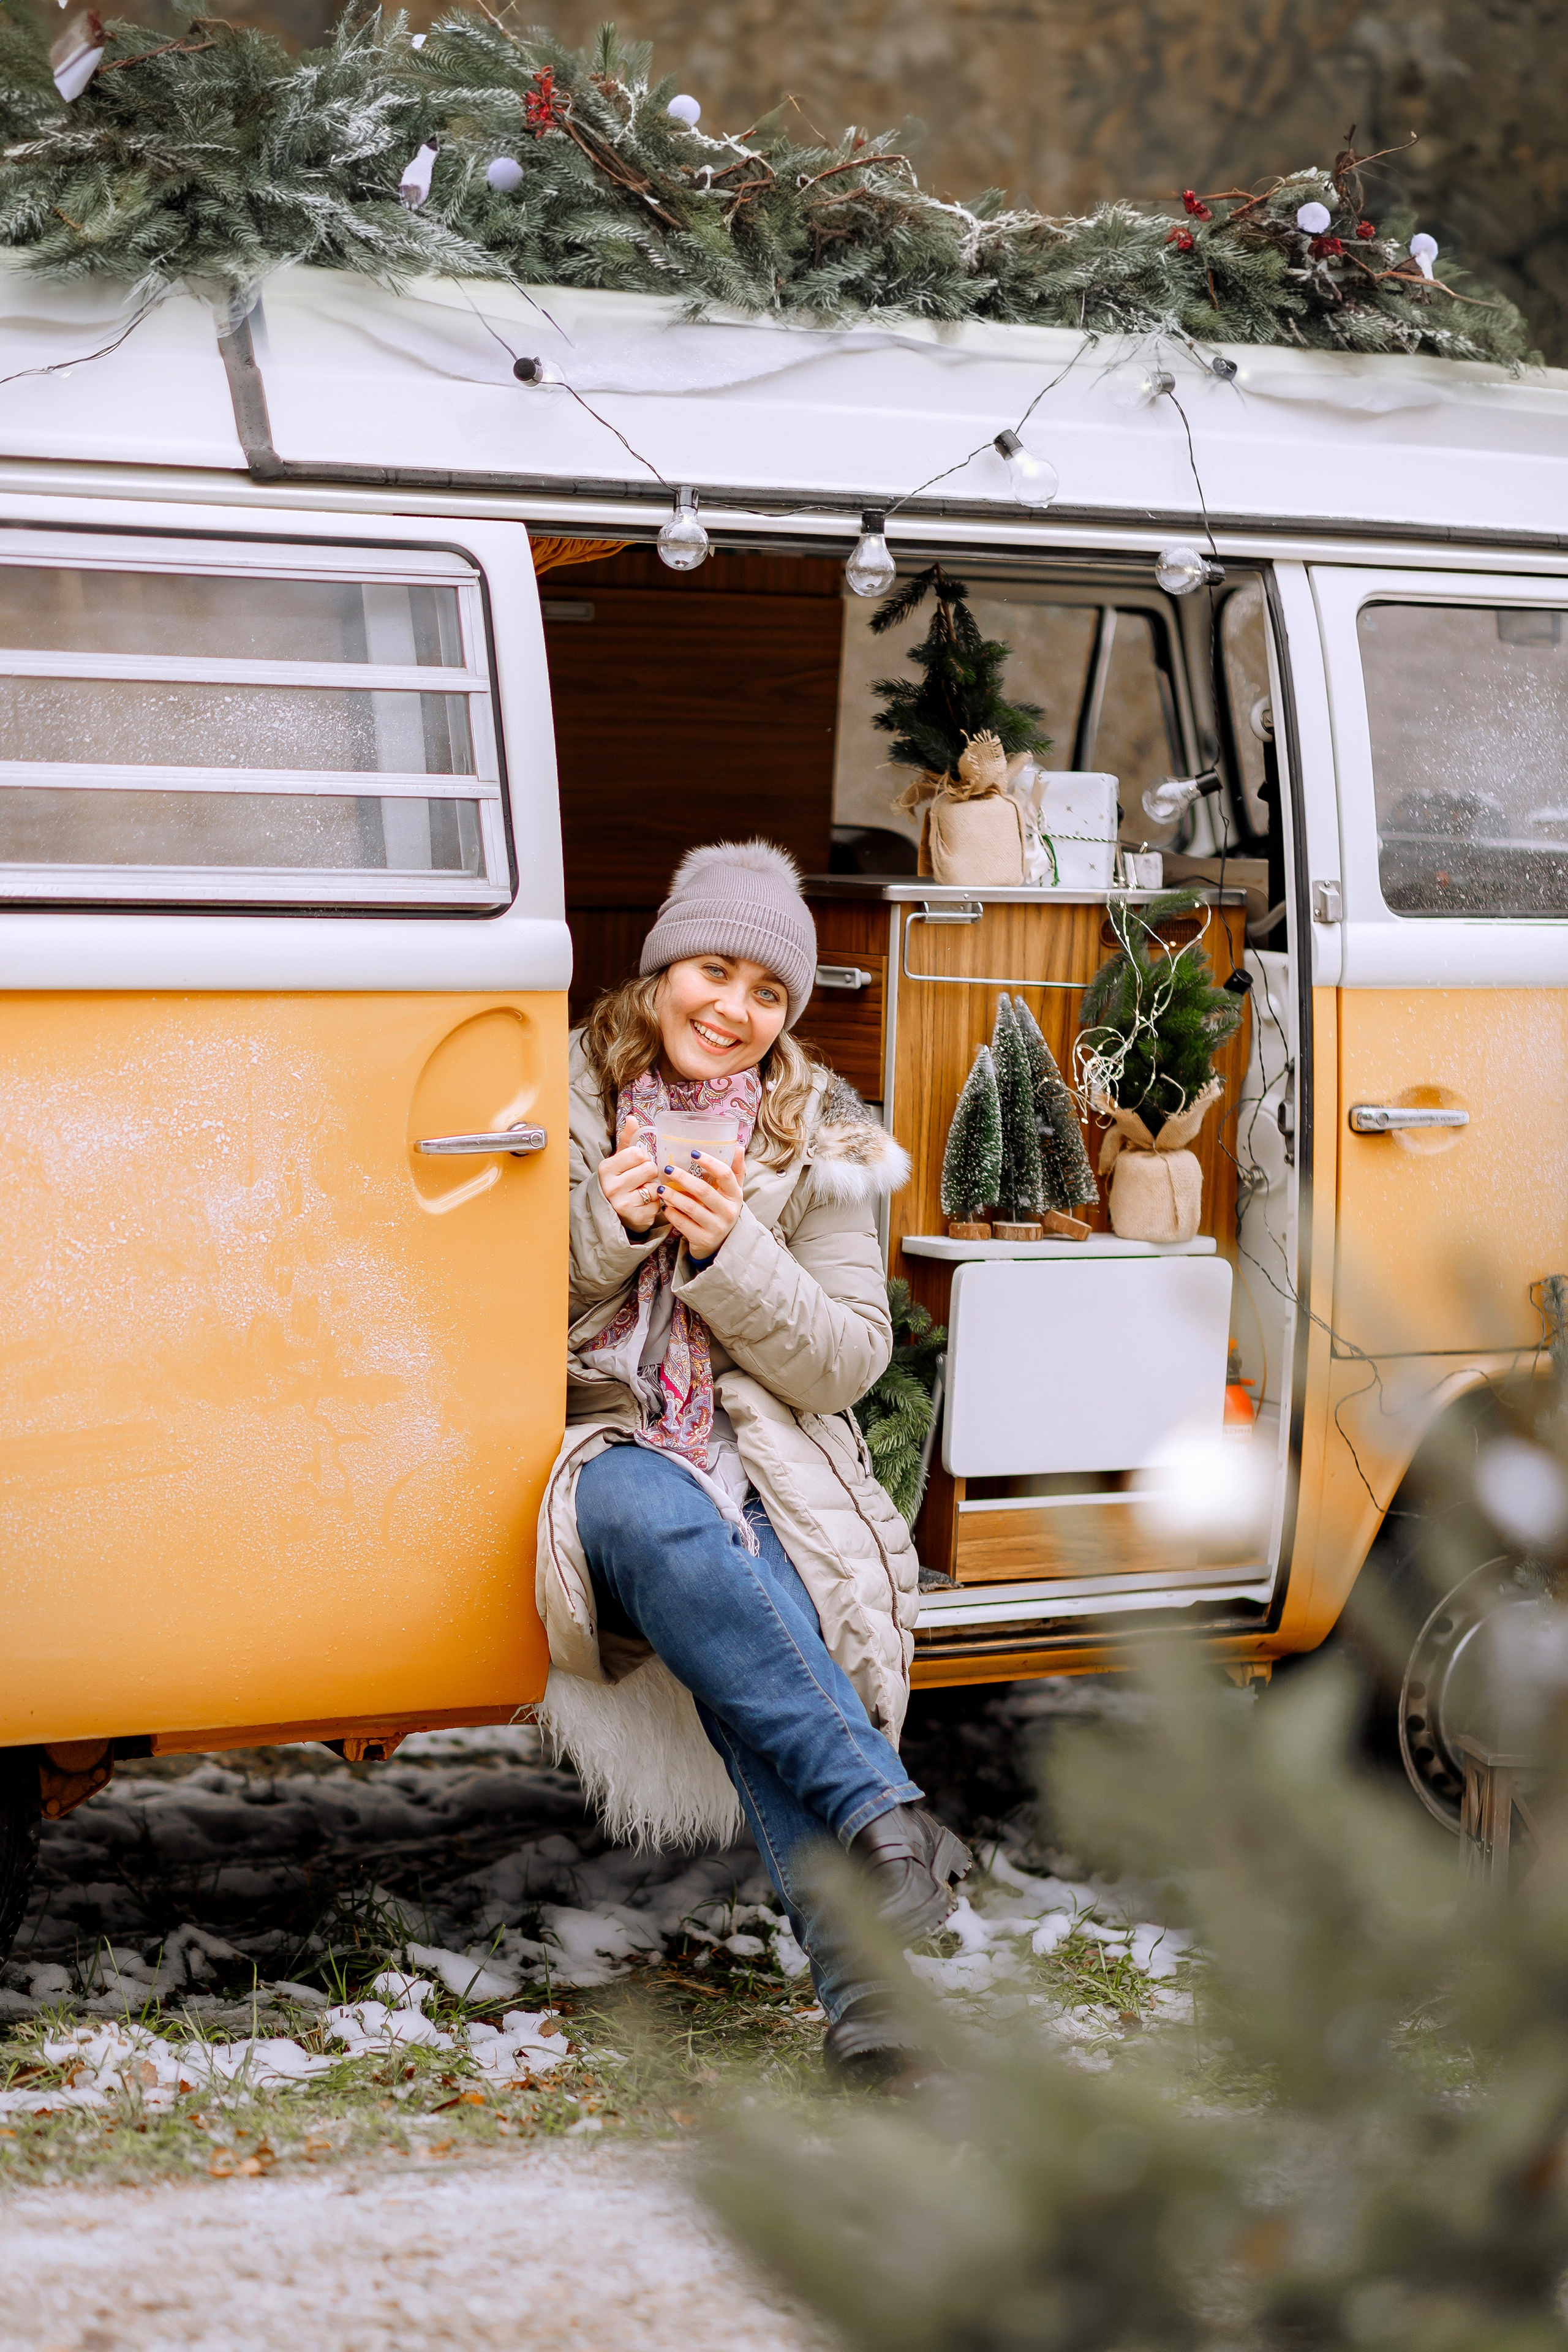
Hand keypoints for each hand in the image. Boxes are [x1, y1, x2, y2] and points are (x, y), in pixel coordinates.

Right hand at [597, 1121, 664, 1233]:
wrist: (611, 1210)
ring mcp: (623, 1204)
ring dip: (654, 1188)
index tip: (637, 1163)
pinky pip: (659, 1204)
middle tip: (642, 1177)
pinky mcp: (637, 1218)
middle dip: (650, 1172)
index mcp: (606, 1168)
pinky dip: (656, 1203)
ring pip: (656, 1187)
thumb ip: (628, 1138)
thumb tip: (632, 1118)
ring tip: (643, 1190)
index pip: (638, 1154)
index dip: (643, 1157)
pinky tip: (645, 1203)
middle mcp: (611, 1187)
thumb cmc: (619, 1179)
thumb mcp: (620, 1158)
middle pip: (649, 1169)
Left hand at [655, 1145, 745, 1260]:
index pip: (725, 1175)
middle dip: (683, 1178)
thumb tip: (739, 1147)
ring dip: (673, 1196)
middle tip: (668, 1169)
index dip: (710, 1162)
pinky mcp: (703, 1239)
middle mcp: (729, 1212)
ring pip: (691, 1208)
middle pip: (704, 1190)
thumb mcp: (732, 1192)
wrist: (720, 1243)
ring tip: (661, 1188)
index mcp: (735, 1196)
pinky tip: (665, 1206)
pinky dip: (672, 1214)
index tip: (694, 1153)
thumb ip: (735, 1170)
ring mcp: (716, 1227)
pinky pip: (683, 1224)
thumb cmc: (722, 1210)